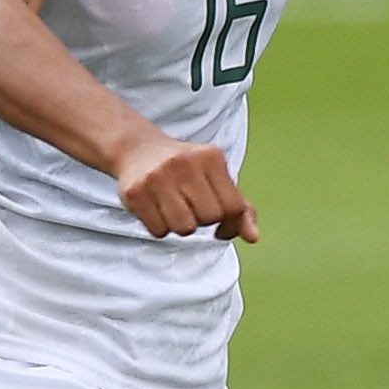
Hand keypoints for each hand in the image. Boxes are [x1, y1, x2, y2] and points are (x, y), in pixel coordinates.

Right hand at [111, 127, 258, 241]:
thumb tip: (253, 238)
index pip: (233, 206)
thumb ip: (239, 208)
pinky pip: (159, 231)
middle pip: (209, 217)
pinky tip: (158, 211)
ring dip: (183, 227)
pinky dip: (161, 228)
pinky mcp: (135, 192)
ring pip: (185, 228)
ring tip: (176, 210)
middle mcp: (185, 163)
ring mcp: (158, 177)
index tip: (222, 227)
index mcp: (211, 157)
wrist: (138, 150)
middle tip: (193, 208)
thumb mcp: (216, 179)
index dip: (232, 225)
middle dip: (204, 220)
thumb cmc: (186, 170)